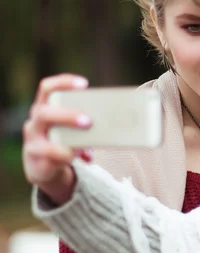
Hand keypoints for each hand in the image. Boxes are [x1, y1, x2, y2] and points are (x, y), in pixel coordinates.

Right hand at [22, 74, 92, 204]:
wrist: (45, 169)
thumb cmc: (63, 142)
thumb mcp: (72, 130)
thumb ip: (85, 122)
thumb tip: (113, 121)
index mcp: (45, 108)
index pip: (47, 88)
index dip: (63, 83)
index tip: (84, 84)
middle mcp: (35, 121)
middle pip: (44, 111)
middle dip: (67, 115)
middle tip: (89, 121)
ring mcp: (33, 139)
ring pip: (44, 135)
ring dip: (65, 136)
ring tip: (85, 141)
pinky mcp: (36, 157)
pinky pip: (49, 153)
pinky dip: (66, 153)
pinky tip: (79, 155)